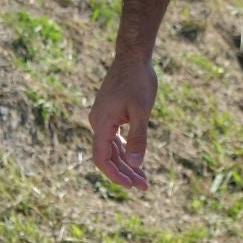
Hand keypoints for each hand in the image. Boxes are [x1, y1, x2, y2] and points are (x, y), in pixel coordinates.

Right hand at [88, 56, 156, 190]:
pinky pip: (115, 138)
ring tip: (143, 179)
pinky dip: (125, 149)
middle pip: (108, 156)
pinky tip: (136, 159)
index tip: (131, 185)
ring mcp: (103, 118)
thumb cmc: (138, 80)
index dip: (116, 175)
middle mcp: (98, 123)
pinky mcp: (110, 114)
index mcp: (101, 123)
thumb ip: (138, 137)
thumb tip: (136, 163)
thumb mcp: (142, 110)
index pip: (102, 159)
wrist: (133, 56)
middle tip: (144, 186)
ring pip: (112, 148)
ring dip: (126, 163)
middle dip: (126, 172)